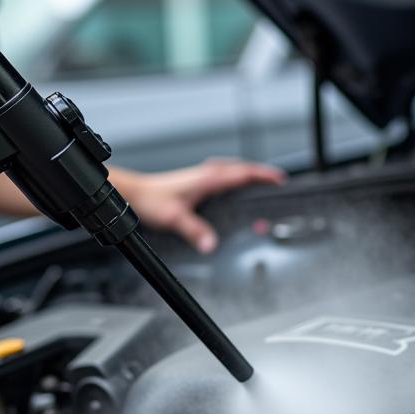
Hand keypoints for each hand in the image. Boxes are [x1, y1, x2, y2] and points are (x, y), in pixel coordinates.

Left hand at [113, 158, 285, 252]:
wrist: (134, 193)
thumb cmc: (151, 200)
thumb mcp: (175, 219)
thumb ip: (195, 231)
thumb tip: (211, 244)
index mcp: (208, 178)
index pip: (244, 173)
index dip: (264, 175)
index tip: (280, 179)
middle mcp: (206, 174)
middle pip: (242, 169)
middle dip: (262, 175)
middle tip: (277, 182)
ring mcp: (202, 176)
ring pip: (233, 171)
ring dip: (248, 176)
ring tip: (262, 184)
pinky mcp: (197, 181)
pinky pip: (224, 177)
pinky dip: (236, 180)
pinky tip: (235, 189)